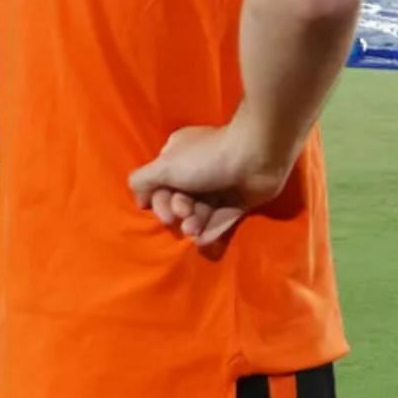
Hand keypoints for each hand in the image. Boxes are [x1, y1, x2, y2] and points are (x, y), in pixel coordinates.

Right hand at [128, 124, 283, 247]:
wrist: (256, 157)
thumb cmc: (207, 159)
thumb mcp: (164, 166)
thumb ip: (142, 181)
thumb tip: (141, 201)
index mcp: (179, 157)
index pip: (160, 185)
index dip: (160, 202)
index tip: (168, 211)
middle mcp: (198, 171)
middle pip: (179, 201)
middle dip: (179, 213)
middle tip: (186, 214)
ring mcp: (220, 186)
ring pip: (200, 213)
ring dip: (194, 225)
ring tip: (196, 230)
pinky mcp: (239, 201)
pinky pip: (222, 220)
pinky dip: (212, 231)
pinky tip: (205, 240)